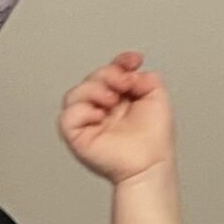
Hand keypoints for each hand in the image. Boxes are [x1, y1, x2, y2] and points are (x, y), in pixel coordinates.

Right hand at [59, 52, 175, 184]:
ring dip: (94, 90)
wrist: (150, 162)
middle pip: (91, 79)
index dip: (118, 63)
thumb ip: (145, 77)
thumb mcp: (156, 96)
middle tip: (125, 84)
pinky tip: (99, 116)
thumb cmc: (154, 139)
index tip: (134, 61)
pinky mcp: (76, 136)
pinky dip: (82, 111)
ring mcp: (87, 122)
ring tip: (112, 101)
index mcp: (118, 99)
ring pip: (74, 94)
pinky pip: (67, 116)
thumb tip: (128, 71)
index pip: (109, 73)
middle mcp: (100, 108)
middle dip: (108, 74)